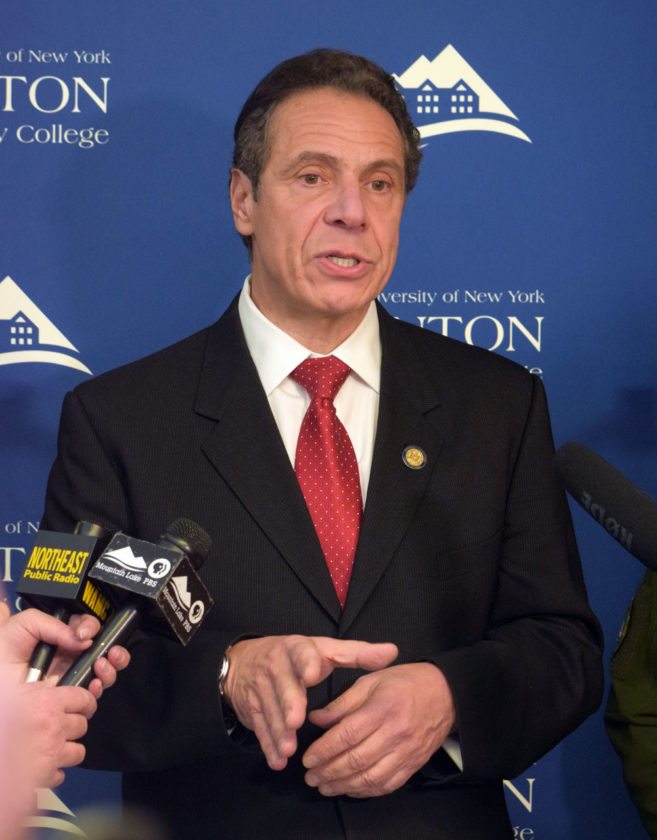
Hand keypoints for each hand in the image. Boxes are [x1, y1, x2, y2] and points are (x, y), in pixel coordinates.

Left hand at [0, 608, 129, 696]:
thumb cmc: (3, 655)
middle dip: (112, 645)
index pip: (86, 625)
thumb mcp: (25, 625)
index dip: (91, 626)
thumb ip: (54, 624)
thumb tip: (82, 638)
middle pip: (102, 645)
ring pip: (104, 668)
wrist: (0, 688)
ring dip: (111, 665)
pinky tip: (93, 683)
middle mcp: (69, 654)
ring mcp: (71, 675)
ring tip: (101, 665)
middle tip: (109, 650)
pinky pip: (94, 691)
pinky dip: (100, 686)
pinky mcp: (71, 695)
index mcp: (60, 635)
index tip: (85, 632)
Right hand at [16, 681, 96, 787]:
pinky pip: (60, 774)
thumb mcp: (12, 696)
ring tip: (52, 747)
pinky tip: (39, 766)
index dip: (85, 701)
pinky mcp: (45, 778)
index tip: (83, 704)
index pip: (83, 698)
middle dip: (73, 725)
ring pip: (77, 751)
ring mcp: (51, 755)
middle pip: (82, 725)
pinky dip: (53, 771)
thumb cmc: (0, 722)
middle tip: (61, 726)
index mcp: (46, 704)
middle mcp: (54, 728)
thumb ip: (33, 693)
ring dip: (67, 750)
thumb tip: (47, 689)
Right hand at [223, 635, 397, 769]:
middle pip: (282, 685)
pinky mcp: (251, 709)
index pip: (301, 654)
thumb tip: (393, 651)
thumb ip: (356, 653)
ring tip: (289, 748)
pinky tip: (278, 760)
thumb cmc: (296, 658)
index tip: (312, 672)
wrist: (244, 662)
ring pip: (270, 711)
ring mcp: (260, 689)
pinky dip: (268, 745)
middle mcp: (276, 667)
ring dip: (279, 730)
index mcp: (296, 650)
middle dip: (288, 702)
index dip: (305, 662)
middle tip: (296, 720)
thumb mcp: (323, 650)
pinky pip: (259, 728)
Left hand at [302, 662, 454, 797]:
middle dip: (328, 771)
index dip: (325, 749)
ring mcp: (406, 752)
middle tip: (310, 777)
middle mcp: (395, 733)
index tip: (308, 758)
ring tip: (324, 787)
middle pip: (356, 760)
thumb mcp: (371, 681)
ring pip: (370, 778)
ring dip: (343, 786)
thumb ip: (343, 703)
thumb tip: (316, 720)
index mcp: (383, 707)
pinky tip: (349, 789)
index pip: (348, 734)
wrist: (446, 694)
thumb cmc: (405, 682)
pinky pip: (387, 785)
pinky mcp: (414, 765)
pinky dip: (365, 791)